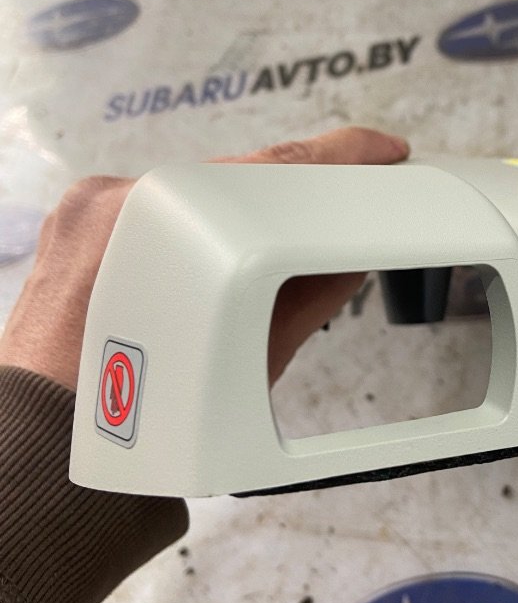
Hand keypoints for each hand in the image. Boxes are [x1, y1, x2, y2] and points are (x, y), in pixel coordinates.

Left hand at [0, 127, 408, 391]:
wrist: (53, 451)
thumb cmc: (137, 423)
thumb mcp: (253, 362)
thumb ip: (310, 298)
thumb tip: (349, 261)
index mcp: (165, 223)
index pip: (277, 170)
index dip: (343, 154)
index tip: (380, 151)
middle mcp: (121, 200)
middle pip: (236, 176)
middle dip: (294, 195)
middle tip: (342, 208)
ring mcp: (92, 207)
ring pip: (195, 189)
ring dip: (241, 215)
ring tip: (265, 262)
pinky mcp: (74, 220)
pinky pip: (155, 204)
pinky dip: (195, 228)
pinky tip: (214, 263)